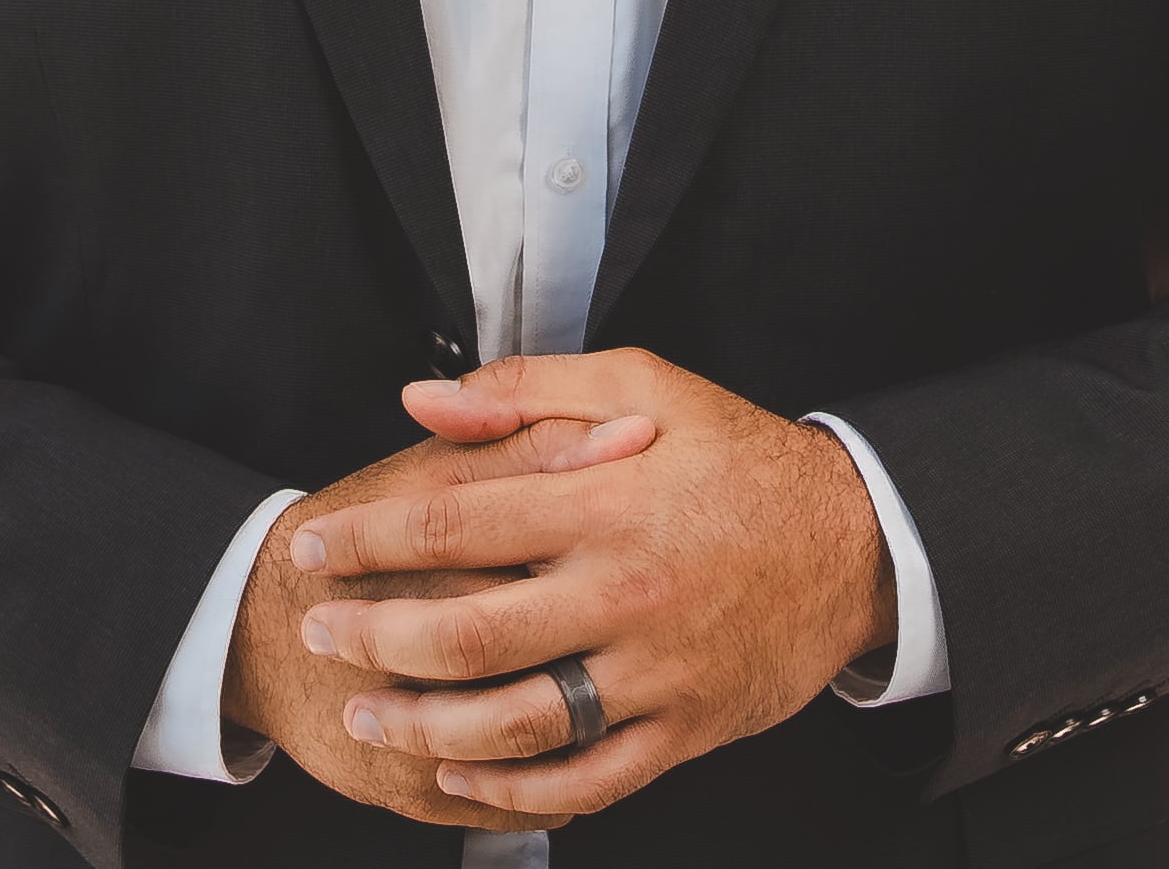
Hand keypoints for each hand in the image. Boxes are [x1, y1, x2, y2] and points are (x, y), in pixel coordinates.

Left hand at [289, 350, 893, 817]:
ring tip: (369, 712)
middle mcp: (623, 590)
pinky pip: (584, 778)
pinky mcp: (682, 730)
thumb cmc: (739, 454)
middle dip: (374, 637)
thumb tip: (424, 400)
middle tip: (321, 634)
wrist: (853, 541)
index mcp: (605, 499)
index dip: (369, 538)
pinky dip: (512, 786)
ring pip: (515, 719)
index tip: (315, 546)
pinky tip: (458, 768)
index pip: (456, 519)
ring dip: (423, 723)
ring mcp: (653, 670)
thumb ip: (526, 387)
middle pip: (468, 631)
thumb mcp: (642, 382)